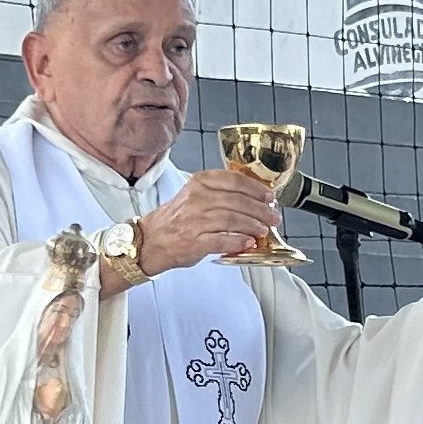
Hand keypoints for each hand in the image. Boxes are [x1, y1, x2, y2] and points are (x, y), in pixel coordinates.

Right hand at [136, 170, 281, 274]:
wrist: (149, 241)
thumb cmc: (175, 220)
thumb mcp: (194, 195)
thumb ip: (220, 194)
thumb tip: (253, 200)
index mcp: (199, 183)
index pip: (234, 180)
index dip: (256, 189)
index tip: (269, 196)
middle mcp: (196, 198)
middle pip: (238, 201)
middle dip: (260, 210)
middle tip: (273, 217)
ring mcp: (194, 220)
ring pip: (233, 219)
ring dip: (253, 225)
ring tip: (264, 230)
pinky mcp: (194, 241)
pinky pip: (222, 240)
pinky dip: (239, 241)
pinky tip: (248, 243)